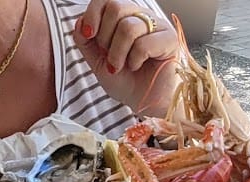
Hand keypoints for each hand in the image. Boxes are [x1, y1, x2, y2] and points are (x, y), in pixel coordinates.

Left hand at [73, 0, 179, 115]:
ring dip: (117, 54)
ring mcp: (157, 26)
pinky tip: (138, 67)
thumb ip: (86, 43)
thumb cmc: (127, 83)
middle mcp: (141, 17)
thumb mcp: (98, 63)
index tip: (89, 34)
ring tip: (121, 66)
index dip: (93, 13)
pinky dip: (135, 60)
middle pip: (116, 7)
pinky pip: (143, 44)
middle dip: (105, 37)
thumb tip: (80, 23)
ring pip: (128, 27)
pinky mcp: (170, 40)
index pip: (106, 0)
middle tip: (110, 57)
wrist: (144, 104)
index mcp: (125, 18)